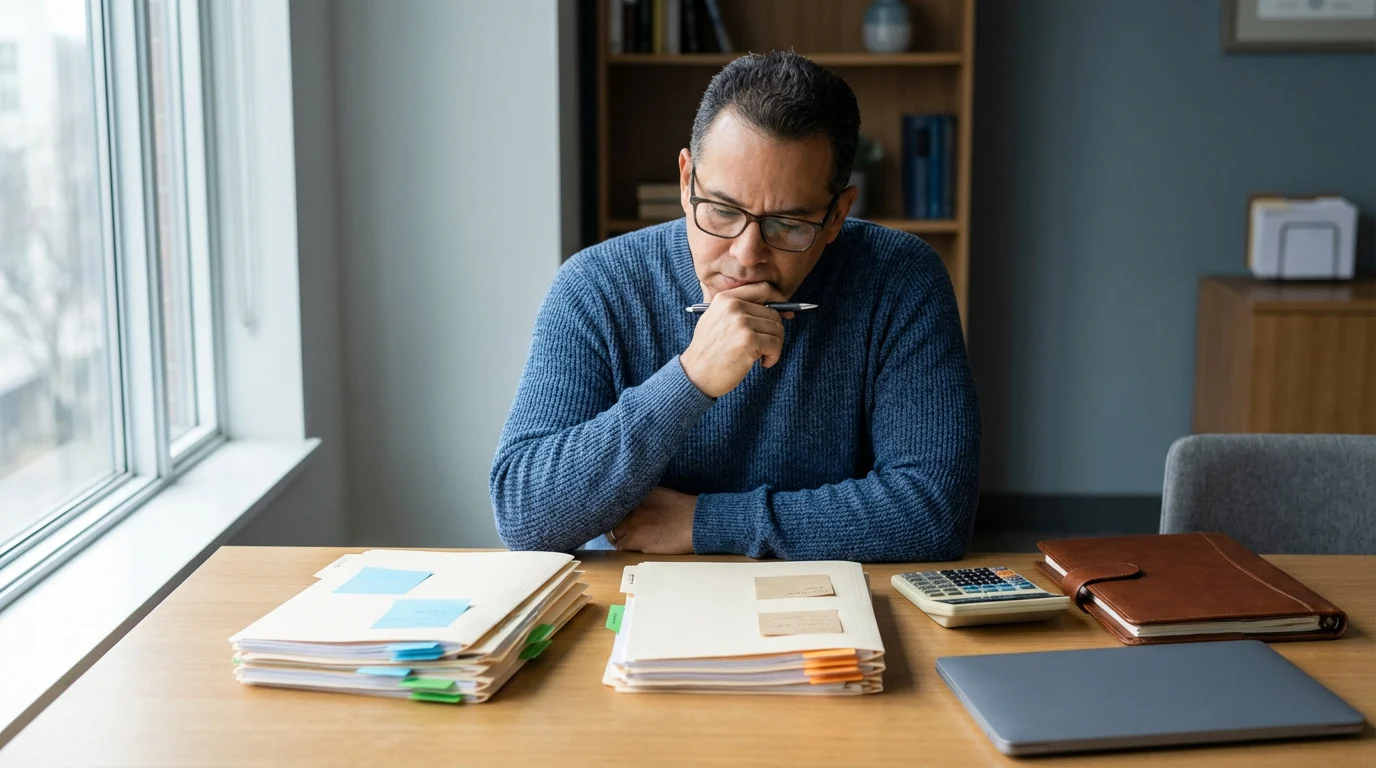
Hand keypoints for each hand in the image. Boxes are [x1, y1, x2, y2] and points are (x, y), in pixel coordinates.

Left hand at [608, 486, 696, 554]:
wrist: (695, 523)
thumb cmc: (684, 509)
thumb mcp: (660, 493)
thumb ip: (644, 495)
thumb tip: (634, 499)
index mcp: (637, 492)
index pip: (614, 500)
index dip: (613, 508)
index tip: (613, 512)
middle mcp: (630, 506)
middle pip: (609, 516)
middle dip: (612, 522)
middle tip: (617, 527)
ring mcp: (631, 523)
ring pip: (612, 533)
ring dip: (616, 535)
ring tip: (624, 538)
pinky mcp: (635, 539)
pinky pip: (620, 545)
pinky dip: (623, 546)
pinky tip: (631, 545)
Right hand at [680, 284, 789, 398]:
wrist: (695, 375)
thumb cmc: (710, 351)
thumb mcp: (716, 320)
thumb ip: (742, 310)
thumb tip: (783, 309)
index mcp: (725, 299)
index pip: (763, 288)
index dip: (778, 300)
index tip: (784, 314)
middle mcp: (733, 307)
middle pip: (774, 312)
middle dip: (774, 332)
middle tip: (765, 347)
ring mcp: (741, 323)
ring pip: (777, 329)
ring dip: (774, 346)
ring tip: (760, 356)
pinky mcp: (749, 341)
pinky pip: (775, 345)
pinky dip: (773, 357)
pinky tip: (762, 363)